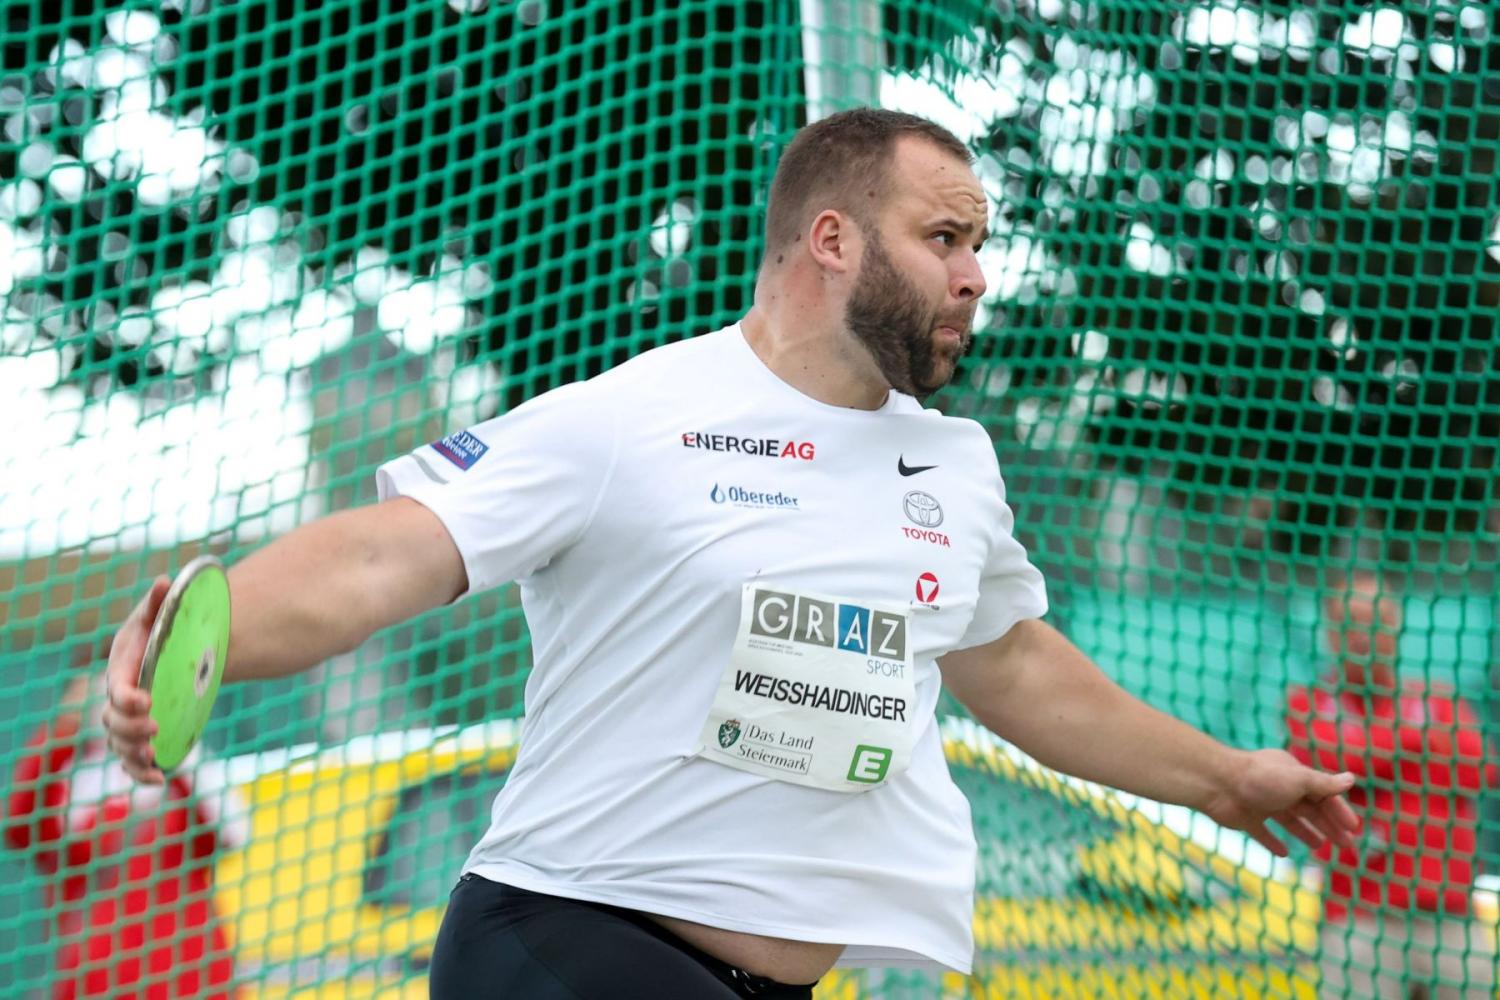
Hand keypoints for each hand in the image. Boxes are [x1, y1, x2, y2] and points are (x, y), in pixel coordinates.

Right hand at [101, 576, 171, 784]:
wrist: (170, 655)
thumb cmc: (160, 633)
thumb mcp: (160, 615)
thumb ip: (160, 603)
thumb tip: (166, 582)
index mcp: (121, 671)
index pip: (116, 690)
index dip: (127, 699)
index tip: (146, 701)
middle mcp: (119, 701)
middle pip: (112, 724)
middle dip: (130, 729)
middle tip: (156, 727)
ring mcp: (129, 724)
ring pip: (120, 746)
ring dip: (134, 754)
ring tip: (154, 754)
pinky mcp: (143, 740)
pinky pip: (133, 764)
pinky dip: (142, 774)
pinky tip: (160, 779)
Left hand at [1202, 748, 1359, 856]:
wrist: (1216, 784)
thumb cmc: (1260, 779)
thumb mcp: (1298, 779)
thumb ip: (1323, 783)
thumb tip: (1351, 779)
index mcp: (1292, 774)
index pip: (1322, 794)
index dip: (1338, 811)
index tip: (1353, 828)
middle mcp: (1278, 787)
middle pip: (1308, 808)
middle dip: (1328, 825)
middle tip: (1346, 845)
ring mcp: (1261, 803)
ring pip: (1288, 820)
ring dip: (1305, 832)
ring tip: (1319, 845)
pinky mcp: (1245, 818)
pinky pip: (1262, 832)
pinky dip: (1273, 842)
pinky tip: (1283, 853)